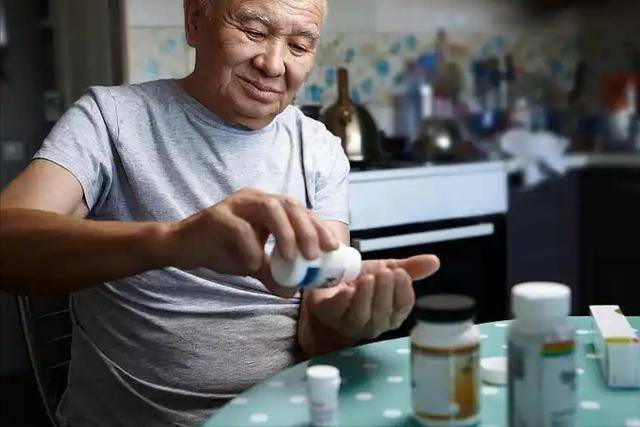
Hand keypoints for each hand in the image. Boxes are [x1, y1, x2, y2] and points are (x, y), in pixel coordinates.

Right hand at [166, 188, 337, 295]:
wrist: (182, 247)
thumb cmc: (221, 249)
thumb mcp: (253, 263)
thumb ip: (273, 273)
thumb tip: (293, 292)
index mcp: (266, 205)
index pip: (299, 211)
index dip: (318, 227)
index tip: (332, 248)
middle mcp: (253, 199)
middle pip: (288, 205)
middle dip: (306, 229)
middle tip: (314, 256)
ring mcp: (234, 204)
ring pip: (268, 208)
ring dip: (284, 233)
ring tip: (292, 258)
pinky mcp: (216, 216)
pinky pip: (238, 227)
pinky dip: (250, 246)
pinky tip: (254, 264)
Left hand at [302, 255, 439, 341]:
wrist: (330, 277)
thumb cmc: (361, 279)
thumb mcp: (386, 270)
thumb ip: (409, 268)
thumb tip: (435, 261)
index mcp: (392, 314)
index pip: (404, 306)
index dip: (403, 291)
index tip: (400, 273)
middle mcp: (374, 324)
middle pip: (384, 312)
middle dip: (386, 291)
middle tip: (385, 272)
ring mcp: (351, 324)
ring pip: (362, 315)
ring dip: (367, 295)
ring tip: (369, 277)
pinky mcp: (330, 317)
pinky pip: (340, 312)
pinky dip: (345, 300)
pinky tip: (349, 289)